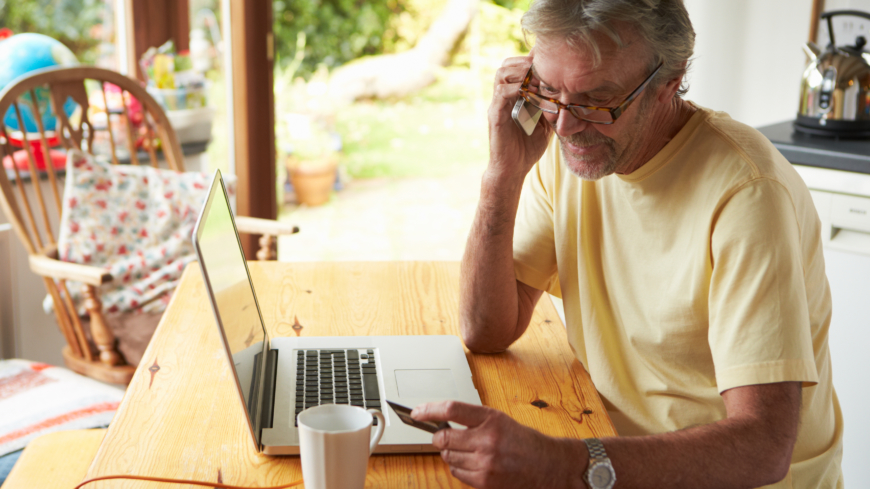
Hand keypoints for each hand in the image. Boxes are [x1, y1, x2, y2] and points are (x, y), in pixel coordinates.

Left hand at [412, 401, 584, 488]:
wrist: (547, 465)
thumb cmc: (522, 440)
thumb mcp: (499, 420)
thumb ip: (472, 420)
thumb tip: (439, 421)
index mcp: (491, 418)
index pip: (451, 410)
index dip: (429, 410)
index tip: (417, 412)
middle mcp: (487, 440)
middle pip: (443, 437)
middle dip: (438, 437)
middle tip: (441, 435)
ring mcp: (485, 462)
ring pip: (448, 456)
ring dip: (450, 453)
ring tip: (467, 450)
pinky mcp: (484, 481)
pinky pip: (456, 472)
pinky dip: (458, 467)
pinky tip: (472, 463)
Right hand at [487, 55, 553, 181]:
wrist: (513, 170)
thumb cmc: (528, 148)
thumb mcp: (546, 123)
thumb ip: (551, 107)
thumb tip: (570, 96)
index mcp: (514, 97)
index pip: (517, 68)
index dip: (531, 61)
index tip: (550, 64)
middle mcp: (503, 97)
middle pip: (506, 65)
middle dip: (525, 62)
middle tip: (542, 70)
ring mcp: (497, 105)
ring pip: (501, 74)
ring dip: (521, 72)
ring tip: (537, 80)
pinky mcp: (495, 115)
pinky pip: (501, 93)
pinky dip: (516, 88)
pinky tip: (531, 94)